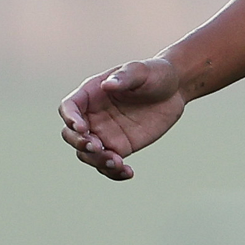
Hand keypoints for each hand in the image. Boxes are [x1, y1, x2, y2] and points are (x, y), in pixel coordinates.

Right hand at [59, 59, 184, 180]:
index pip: (69, 107)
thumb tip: (107, 85)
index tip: (82, 128)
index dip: (70, 119)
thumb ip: (125, 77)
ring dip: (97, 161)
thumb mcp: (142, 71)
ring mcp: (104, 134)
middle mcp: (92, 116)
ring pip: (87, 154)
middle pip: (71, 135)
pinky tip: (127, 172)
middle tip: (98, 147)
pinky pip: (109, 165)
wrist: (175, 90)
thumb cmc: (155, 74)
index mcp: (91, 94)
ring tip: (118, 162)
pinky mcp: (120, 147)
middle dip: (80, 143)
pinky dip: (114, 173)